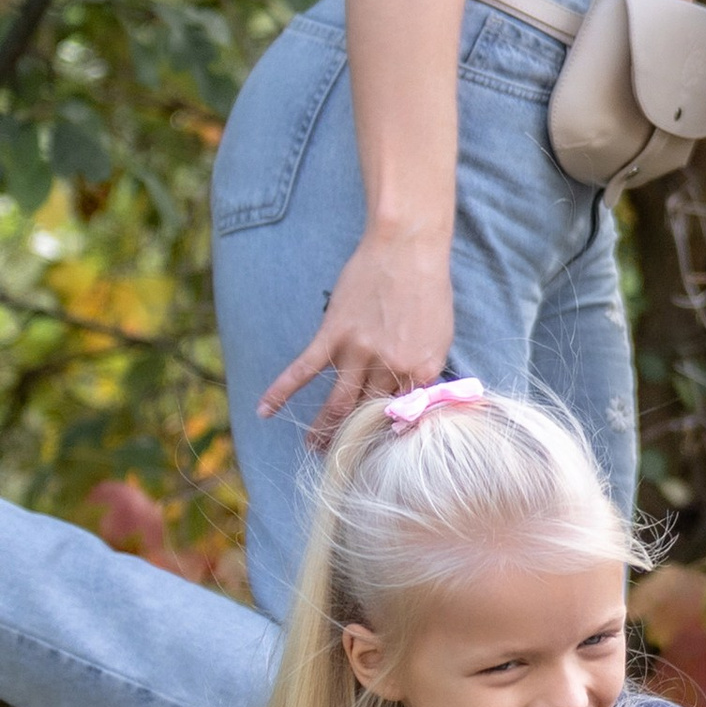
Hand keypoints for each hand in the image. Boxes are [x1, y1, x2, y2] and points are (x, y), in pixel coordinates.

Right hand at [258, 227, 452, 450]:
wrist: (407, 248)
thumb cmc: (429, 288)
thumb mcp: (440, 335)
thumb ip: (424, 369)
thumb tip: (413, 396)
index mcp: (422, 369)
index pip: (406, 413)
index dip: (389, 431)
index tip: (378, 449)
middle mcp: (390, 367)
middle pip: (369, 413)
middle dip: (356, 439)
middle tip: (344, 458)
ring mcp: (359, 352)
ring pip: (338, 402)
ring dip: (323, 428)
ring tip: (313, 448)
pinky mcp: (333, 335)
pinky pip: (303, 370)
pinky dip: (281, 391)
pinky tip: (264, 411)